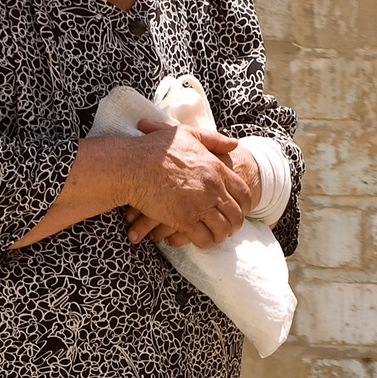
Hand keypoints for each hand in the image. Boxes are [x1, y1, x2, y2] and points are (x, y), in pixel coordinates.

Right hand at [119, 121, 252, 248]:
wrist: (131, 166)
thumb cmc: (155, 149)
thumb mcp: (188, 135)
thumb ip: (213, 139)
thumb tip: (234, 145)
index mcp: (216, 168)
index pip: (244, 193)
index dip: (245, 206)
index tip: (240, 211)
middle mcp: (212, 188)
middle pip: (236, 214)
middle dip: (235, 224)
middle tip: (229, 228)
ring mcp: (199, 205)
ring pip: (222, 229)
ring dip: (221, 235)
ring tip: (216, 236)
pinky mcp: (183, 220)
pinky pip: (203, 238)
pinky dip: (205, 242)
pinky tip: (201, 240)